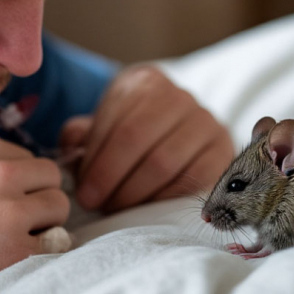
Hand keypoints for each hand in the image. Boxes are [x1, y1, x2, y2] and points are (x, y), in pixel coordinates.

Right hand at [0, 131, 67, 293]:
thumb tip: (38, 179)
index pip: (32, 160)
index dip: (22, 186)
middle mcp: (0, 172)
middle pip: (53, 180)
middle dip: (38, 202)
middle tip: (9, 225)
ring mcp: (9, 212)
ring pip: (59, 209)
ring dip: (43, 227)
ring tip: (7, 242)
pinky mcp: (14, 251)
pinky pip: (55, 246)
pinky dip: (40, 256)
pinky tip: (9, 262)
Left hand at [60, 65, 233, 212]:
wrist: (178, 135)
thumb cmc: (130, 135)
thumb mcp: (102, 127)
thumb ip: (81, 136)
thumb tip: (71, 149)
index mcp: (145, 83)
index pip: (119, 124)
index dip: (97, 162)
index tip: (83, 191)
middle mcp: (179, 97)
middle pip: (139, 141)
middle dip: (111, 179)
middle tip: (95, 203)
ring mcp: (206, 122)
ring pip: (164, 162)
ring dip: (134, 193)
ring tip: (116, 208)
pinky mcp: (222, 152)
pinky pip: (192, 180)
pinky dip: (165, 199)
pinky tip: (147, 209)